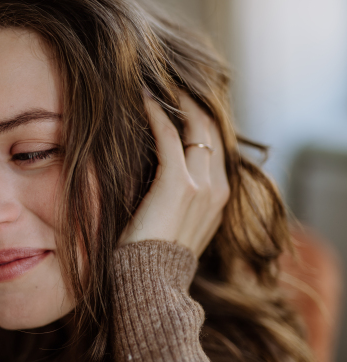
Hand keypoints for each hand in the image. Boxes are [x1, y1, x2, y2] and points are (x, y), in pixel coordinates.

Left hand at [118, 91, 229, 256]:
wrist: (150, 283)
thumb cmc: (152, 254)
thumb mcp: (175, 222)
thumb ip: (176, 195)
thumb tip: (155, 169)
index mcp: (219, 197)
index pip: (214, 144)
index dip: (199, 116)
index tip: (179, 97)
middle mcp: (218, 188)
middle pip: (211, 129)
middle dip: (191, 100)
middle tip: (169, 79)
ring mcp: (203, 186)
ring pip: (196, 126)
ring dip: (176, 100)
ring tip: (157, 81)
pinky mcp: (178, 184)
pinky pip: (169, 136)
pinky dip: (156, 113)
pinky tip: (142, 97)